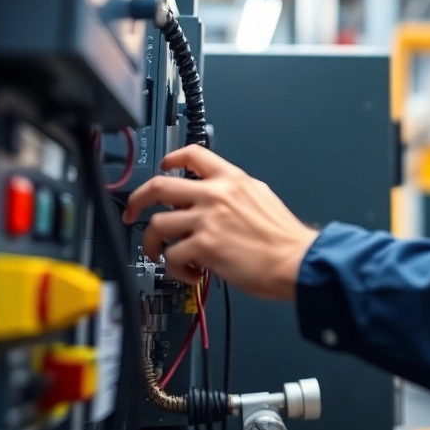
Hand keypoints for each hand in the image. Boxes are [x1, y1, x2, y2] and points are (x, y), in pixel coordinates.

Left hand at [122, 145, 318, 299]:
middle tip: (132, 212)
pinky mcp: (204, 247)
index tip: (162, 168)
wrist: (297, 260)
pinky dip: (176, 269)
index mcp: (232, 180)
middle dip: (136, 200)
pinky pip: (172, 256)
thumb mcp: (262, 198)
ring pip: (158, 224)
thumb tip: (212, 201)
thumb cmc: (285, 238)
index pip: (193, 155)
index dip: (170, 159)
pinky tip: (190, 273)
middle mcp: (216, 195)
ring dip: (153, 243)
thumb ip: (234, 194)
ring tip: (162, 255)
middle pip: (159, 186)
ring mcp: (208, 220)